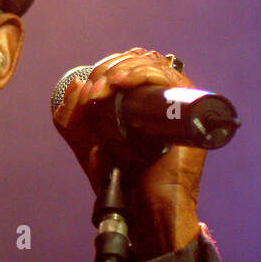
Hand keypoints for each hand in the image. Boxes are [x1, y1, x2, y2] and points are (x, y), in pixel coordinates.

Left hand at [51, 48, 204, 259]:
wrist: (141, 203)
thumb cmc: (118, 176)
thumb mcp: (85, 143)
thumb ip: (71, 118)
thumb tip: (77, 82)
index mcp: (140, 99)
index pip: (128, 64)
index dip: (105, 68)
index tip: (87, 90)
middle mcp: (160, 96)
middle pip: (138, 58)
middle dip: (108, 68)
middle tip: (93, 91)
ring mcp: (176, 100)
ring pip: (151, 62)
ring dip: (120, 69)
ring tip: (103, 89)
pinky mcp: (189, 107)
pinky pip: (169, 76)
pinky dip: (142, 73)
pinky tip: (122, 83)